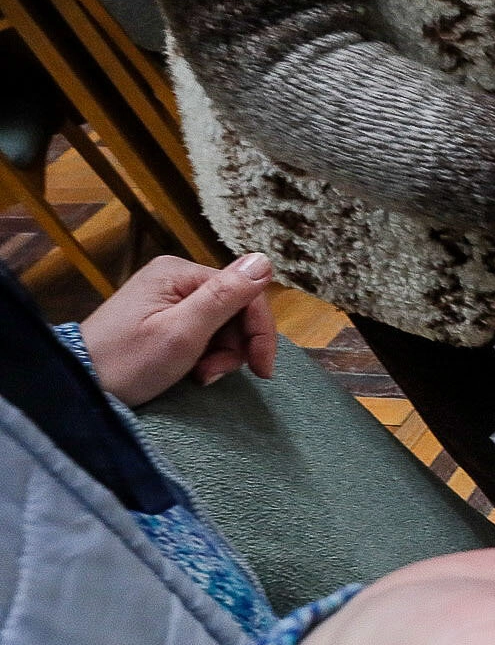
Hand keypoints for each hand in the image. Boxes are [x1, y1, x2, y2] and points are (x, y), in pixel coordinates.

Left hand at [78, 253, 277, 405]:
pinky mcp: (161, 316)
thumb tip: (265, 259)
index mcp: (180, 272)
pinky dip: (205, 353)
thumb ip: (224, 297)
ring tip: (200, 374)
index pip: (244, 292)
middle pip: (233, 309)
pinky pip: (202, 331)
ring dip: (220, 353)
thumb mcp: (182, 333)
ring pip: (221, 323)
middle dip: (234, 346)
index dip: (260, 331)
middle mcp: (175, 277)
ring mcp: (166, 296)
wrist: (80, 385)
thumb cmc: (129, 361)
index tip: (263, 370)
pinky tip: (193, 370)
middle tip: (214, 373)